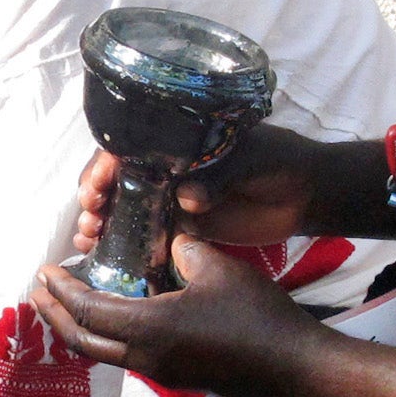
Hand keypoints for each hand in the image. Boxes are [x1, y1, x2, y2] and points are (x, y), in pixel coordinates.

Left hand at [31, 236, 322, 396]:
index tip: (45, 272)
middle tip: (38, 294)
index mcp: (149, 328)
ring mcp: (161, 372)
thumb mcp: (218, 268)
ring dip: (81, 329)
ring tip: (68, 304)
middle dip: (55, 317)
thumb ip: (184, 250)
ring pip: (104, 354)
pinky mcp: (178, 375)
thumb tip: (169, 244)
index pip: (88, 311)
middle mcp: (146, 357)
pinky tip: (116, 315)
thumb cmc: (257, 315)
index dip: (62, 291)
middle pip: (83, 343)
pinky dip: (109, 336)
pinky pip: (128, 356)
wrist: (293, 366)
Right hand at [67, 125, 335, 259]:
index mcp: (179, 141)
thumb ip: (220, 175)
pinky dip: (123, 245)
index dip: (105, 166)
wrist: (306, 195)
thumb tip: (187, 197)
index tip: (97, 188)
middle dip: (96, 197)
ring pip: (124, 209)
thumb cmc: (279, 161)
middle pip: (117, 179)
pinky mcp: (183, 227)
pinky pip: (146, 236)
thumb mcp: (252, 157)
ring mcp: (173, 199)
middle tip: (92, 217)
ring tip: (89, 238)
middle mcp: (168, 168)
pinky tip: (103, 255)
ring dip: (101, 222)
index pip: (130, 147)